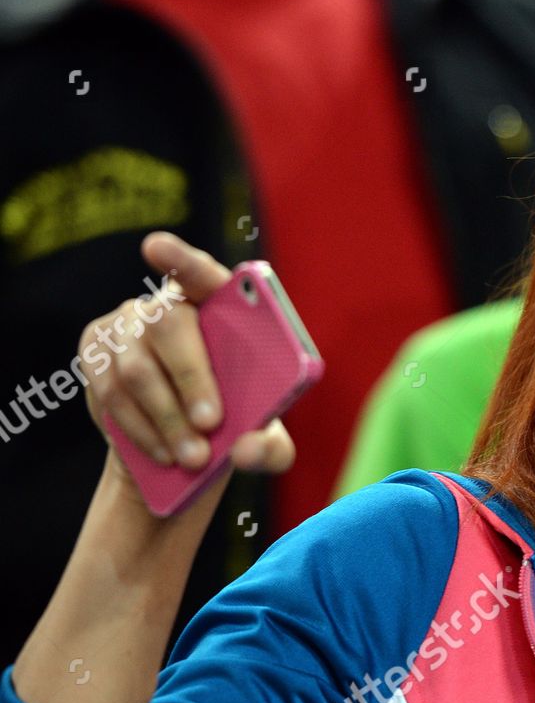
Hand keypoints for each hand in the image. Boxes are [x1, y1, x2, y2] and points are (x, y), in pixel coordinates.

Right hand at [80, 232, 294, 498]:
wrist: (180, 452)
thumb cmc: (234, 428)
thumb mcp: (266, 443)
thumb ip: (270, 448)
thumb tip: (246, 449)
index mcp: (222, 306)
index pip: (203, 275)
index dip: (181, 260)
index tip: (154, 246)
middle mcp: (170, 305)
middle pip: (171, 327)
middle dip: (192, 376)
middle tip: (210, 422)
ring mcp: (127, 325)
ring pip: (137, 368)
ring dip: (165, 417)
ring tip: (192, 456)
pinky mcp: (96, 351)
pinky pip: (110, 391)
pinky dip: (140, 427)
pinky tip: (163, 452)